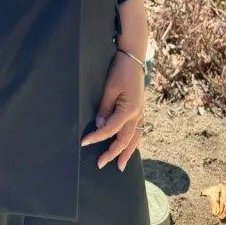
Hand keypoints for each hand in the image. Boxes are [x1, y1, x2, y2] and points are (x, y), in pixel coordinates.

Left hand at [80, 50, 145, 170]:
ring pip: (135, 138)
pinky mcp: (140, 110)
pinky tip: (129, 147)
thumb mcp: (109, 88)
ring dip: (127, 152)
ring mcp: (141, 113)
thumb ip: (104, 109)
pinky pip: (138, 130)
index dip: (97, 137)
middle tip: (101, 164)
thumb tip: (100, 126)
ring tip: (121, 166)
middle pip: (125, 139)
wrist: (133, 58)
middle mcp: (137, 115)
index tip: (84, 142)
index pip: (110, 129)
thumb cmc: (120, 71)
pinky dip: (133, 141)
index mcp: (129, 110)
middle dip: (113, 153)